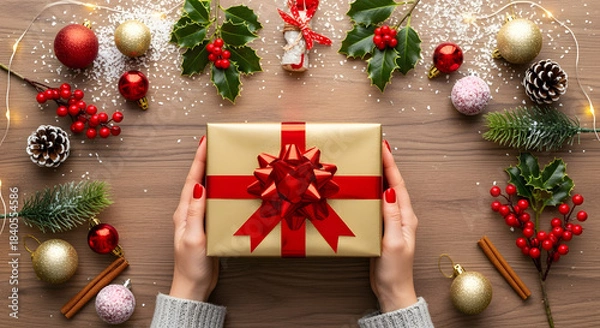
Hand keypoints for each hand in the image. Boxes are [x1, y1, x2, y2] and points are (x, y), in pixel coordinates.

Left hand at [169, 137, 218, 301]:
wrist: (193, 287)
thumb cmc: (191, 265)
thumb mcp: (194, 238)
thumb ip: (196, 213)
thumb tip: (199, 187)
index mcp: (183, 212)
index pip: (192, 180)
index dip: (199, 160)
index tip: (206, 142)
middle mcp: (189, 213)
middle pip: (198, 181)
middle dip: (206, 161)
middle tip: (217, 145)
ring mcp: (198, 220)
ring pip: (207, 191)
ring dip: (214, 174)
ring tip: (224, 160)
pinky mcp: (208, 227)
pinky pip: (214, 204)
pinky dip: (221, 192)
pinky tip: (229, 189)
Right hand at [370, 141, 418, 312]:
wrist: (392, 291)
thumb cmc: (395, 270)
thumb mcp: (393, 242)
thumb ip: (391, 217)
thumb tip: (388, 191)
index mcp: (406, 217)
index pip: (398, 185)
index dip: (390, 165)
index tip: (383, 146)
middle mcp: (400, 217)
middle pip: (392, 185)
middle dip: (384, 165)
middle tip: (374, 148)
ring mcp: (391, 223)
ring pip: (383, 194)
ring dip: (377, 177)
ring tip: (367, 162)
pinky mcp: (381, 230)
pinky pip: (376, 206)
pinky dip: (369, 193)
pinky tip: (361, 190)